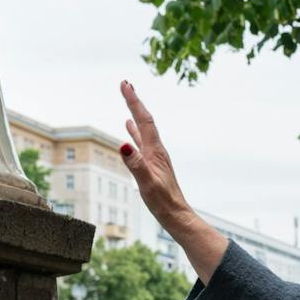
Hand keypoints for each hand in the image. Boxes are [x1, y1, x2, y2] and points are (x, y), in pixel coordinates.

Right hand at [118, 81, 228, 281]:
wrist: (176, 215)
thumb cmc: (162, 202)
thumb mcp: (147, 183)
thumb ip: (135, 164)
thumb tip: (123, 143)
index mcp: (155, 151)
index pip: (144, 120)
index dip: (134, 101)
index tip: (125, 84)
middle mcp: (156, 150)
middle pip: (144, 120)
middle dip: (134, 101)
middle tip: (124, 84)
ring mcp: (155, 156)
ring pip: (143, 129)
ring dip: (134, 114)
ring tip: (128, 100)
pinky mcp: (153, 164)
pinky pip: (141, 142)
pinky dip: (134, 132)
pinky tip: (128, 131)